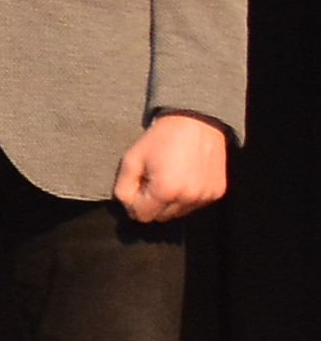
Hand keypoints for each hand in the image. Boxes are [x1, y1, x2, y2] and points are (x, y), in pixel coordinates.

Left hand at [115, 112, 229, 224]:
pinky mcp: (217, 192)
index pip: (142, 216)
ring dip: (169, 202)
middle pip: (160, 218)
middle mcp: (189, 198)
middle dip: (152, 204)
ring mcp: (205, 197)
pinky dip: (186, 197)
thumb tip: (128, 208)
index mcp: (166, 191)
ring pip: (178, 214)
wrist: (197, 122)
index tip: (137, 186)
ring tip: (168, 178)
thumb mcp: (131, 160)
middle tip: (152, 180)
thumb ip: (123, 189)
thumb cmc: (161, 139)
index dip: (134, 203)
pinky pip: (194, 205)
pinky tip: (184, 177)